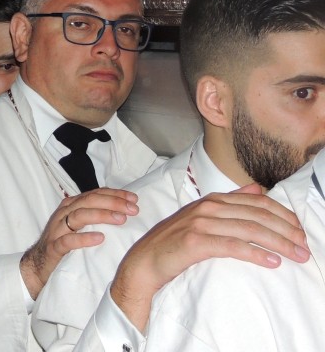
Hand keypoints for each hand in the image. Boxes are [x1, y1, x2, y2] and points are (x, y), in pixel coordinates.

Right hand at [20, 188, 139, 298]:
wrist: (38, 264)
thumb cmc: (63, 243)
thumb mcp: (78, 226)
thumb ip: (94, 216)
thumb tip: (123, 210)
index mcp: (71, 206)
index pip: (94, 194)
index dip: (115, 194)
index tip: (133, 199)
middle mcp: (63, 214)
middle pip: (89, 201)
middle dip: (113, 203)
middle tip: (133, 209)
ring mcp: (57, 230)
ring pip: (79, 216)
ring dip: (102, 215)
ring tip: (121, 220)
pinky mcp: (53, 247)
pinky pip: (68, 241)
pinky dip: (84, 238)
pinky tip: (100, 238)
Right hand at [110, 184, 309, 330]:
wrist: (145, 260)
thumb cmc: (175, 242)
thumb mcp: (203, 217)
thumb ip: (230, 202)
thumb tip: (257, 189)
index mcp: (212, 199)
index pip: (257, 202)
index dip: (283, 215)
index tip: (300, 231)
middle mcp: (207, 207)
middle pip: (257, 215)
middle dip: (286, 231)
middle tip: (304, 247)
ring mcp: (200, 223)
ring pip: (249, 229)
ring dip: (278, 243)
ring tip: (296, 256)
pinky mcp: (195, 241)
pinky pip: (232, 246)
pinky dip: (255, 253)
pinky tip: (271, 261)